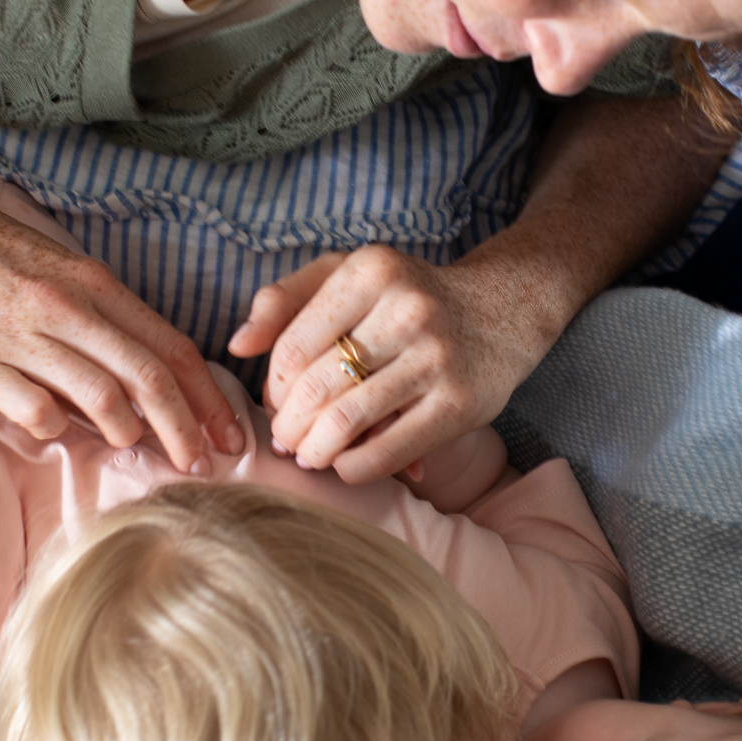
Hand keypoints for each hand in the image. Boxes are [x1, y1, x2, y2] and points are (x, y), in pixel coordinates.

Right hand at [0, 170, 245, 472]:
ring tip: (133, 450)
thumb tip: (136, 378)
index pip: (170, 346)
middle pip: (150, 377)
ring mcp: (21, 337)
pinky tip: (54, 431)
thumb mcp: (52, 267)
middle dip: (186, 428)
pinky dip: (56, 429)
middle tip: (203, 465)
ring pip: (103, 397)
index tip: (229, 433)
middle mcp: (65, 308)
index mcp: (91, 283)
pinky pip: (36, 412)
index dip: (208, 396)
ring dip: (127, 433)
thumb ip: (95, 316)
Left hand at [228, 247, 547, 484]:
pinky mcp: (459, 403)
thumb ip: (286, 300)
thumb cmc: (408, 296)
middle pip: (314, 387)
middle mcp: (405, 309)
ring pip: (346, 420)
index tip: (280, 404)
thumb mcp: (349, 276)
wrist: (504, 311)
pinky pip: (388, 450)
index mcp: (370, 271)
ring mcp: (436, 357)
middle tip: (286, 441)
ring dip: (314, 451)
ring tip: (309, 457)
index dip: (275, 388)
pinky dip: (354, 468)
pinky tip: (346, 466)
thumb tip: (238, 345)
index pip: (292, 348)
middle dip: (289, 426)